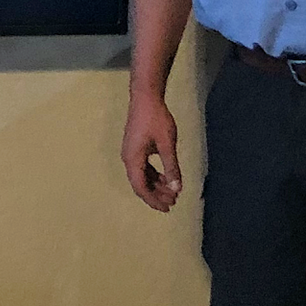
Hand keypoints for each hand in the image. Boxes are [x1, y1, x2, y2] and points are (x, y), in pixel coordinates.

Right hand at [122, 92, 182, 211]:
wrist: (146, 97)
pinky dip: (154, 176)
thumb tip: (177, 188)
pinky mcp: (135, 148)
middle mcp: (128, 158)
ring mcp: (131, 153)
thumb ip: (171, 167)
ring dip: (156, 185)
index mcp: (133, 159)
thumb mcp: (167, 145)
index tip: (167, 208)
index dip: (153, 200)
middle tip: (175, 201)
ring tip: (173, 191)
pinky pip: (143, 168)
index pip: (140, 187)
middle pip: (140, 184)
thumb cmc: (156, 119)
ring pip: (142, 176)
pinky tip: (166, 178)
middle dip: (156, 195)